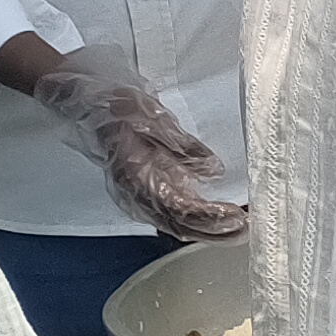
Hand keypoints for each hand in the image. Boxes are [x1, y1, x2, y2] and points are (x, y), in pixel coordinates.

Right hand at [33, 67, 248, 241]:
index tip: (237, 216)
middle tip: (247, 228)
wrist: (89, 104)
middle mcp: (137, 193)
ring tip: (239, 228)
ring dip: (208, 229)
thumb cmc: (118, 107)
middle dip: (215, 231)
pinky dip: (196, 220)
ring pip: (176, 223)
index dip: (209, 217)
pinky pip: (172, 213)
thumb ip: (182, 145)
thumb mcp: (153, 116)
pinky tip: (217, 217)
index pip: (178, 207)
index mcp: (137, 176)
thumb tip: (213, 169)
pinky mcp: (145, 189)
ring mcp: (140, 194)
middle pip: (180, 224)